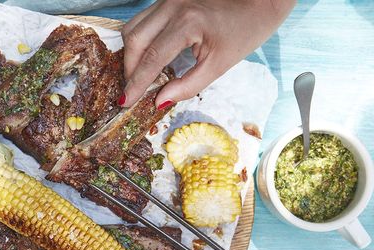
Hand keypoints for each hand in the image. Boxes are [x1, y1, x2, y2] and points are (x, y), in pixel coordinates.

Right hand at [120, 0, 295, 106]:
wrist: (261, 0)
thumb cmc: (246, 31)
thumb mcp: (220, 65)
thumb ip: (187, 86)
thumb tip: (160, 101)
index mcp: (188, 23)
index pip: (151, 58)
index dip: (136, 83)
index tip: (126, 101)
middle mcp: (172, 6)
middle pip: (134, 40)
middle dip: (130, 69)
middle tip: (133, 91)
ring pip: (133, 27)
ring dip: (131, 53)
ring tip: (139, 75)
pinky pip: (143, 20)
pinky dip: (140, 40)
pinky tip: (147, 56)